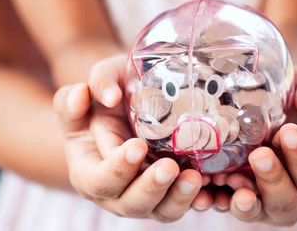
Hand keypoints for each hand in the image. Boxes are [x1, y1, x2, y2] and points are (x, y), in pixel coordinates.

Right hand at [53, 54, 203, 221]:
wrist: (127, 106)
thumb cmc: (106, 98)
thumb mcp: (92, 87)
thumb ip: (86, 89)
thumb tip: (99, 96)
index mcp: (88, 171)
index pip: (98, 180)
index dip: (116, 169)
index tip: (137, 146)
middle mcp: (114, 191)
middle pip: (130, 203)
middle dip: (151, 188)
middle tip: (170, 167)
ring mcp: (143, 195)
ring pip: (160, 210)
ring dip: (178, 198)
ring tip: (194, 178)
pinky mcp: (168, 193)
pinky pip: (182, 203)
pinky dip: (196, 199)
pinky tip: (210, 188)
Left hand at [213, 65, 296, 224]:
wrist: (281, 123)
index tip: (288, 132)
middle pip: (288, 200)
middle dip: (273, 177)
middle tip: (259, 154)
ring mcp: (270, 205)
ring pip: (259, 210)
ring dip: (246, 196)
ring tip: (231, 176)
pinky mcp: (246, 204)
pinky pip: (234, 208)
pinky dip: (224, 200)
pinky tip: (215, 186)